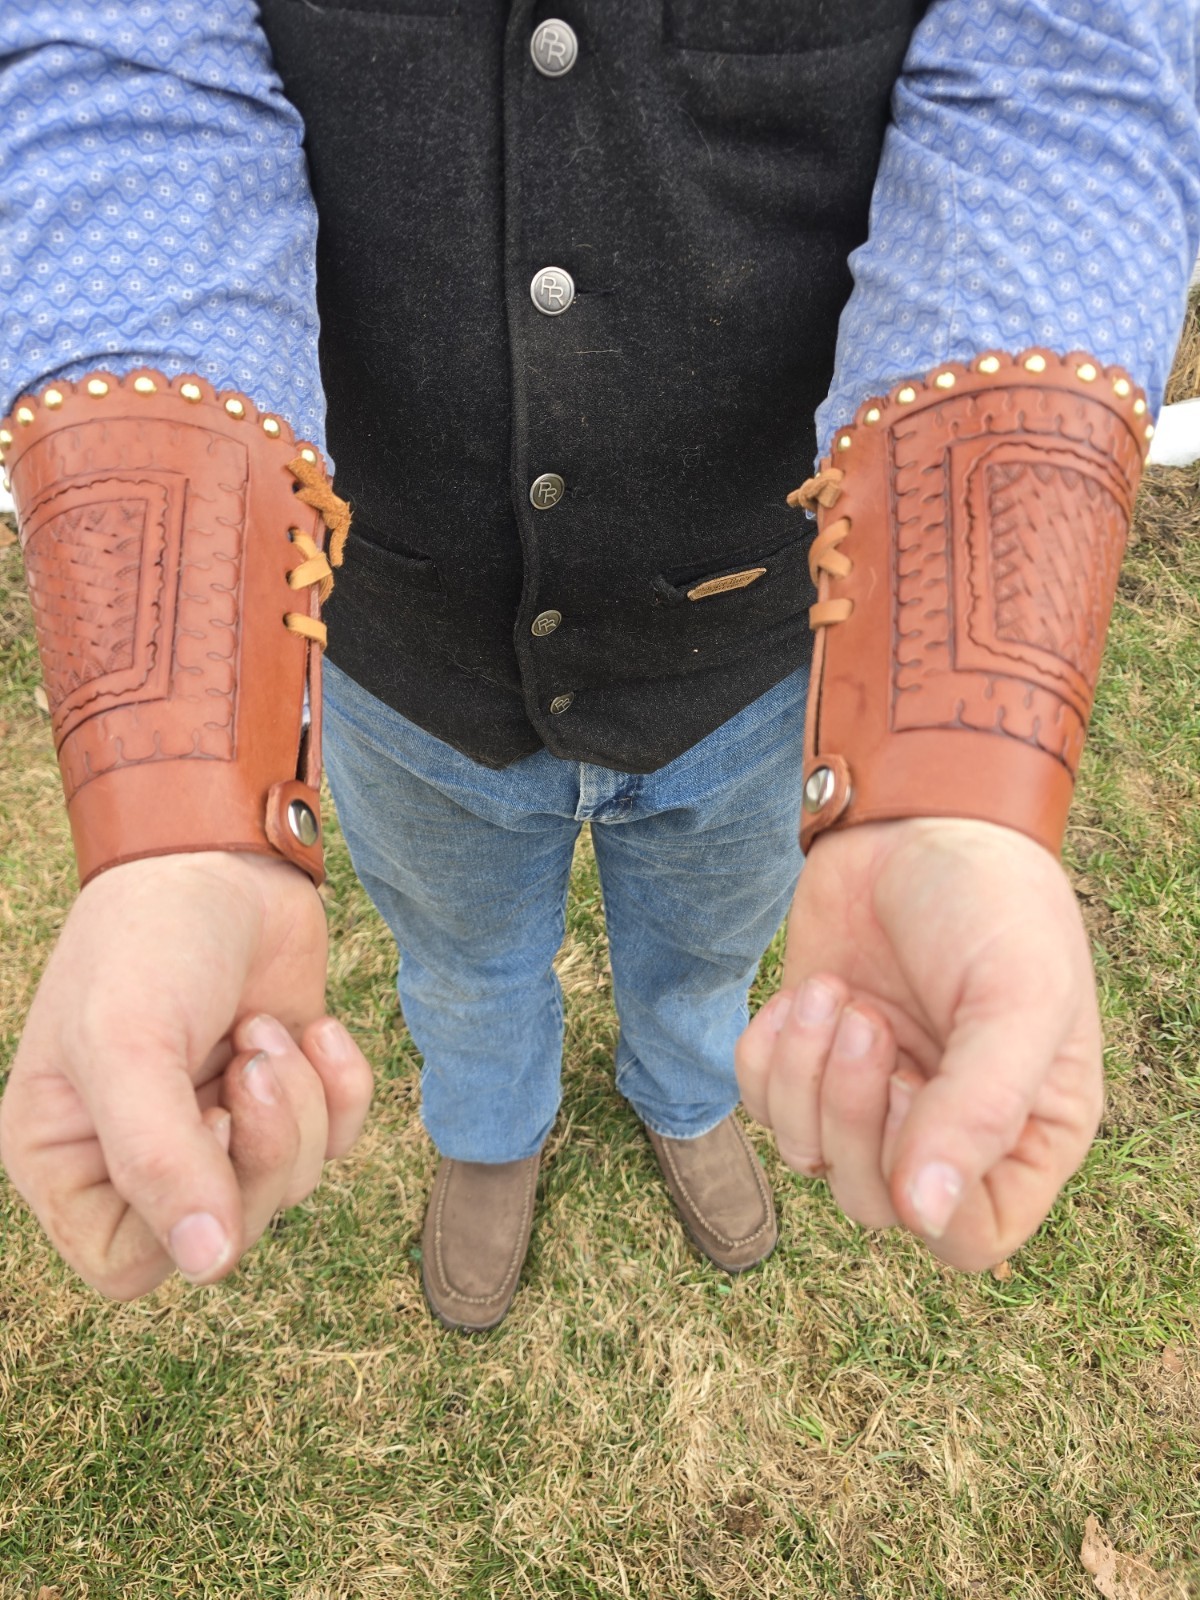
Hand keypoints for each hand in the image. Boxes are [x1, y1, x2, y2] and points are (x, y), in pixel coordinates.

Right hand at [0, 850, 373, 1298]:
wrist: (222, 854)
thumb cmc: (148, 940)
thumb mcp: (129, 1045)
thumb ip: (158, 1159)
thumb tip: (206, 1262)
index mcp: (69, 1153)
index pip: (127, 1262)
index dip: (186, 1215)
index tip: (211, 1126)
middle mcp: (141, 1152)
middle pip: (227, 1228)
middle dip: (264, 1146)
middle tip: (254, 1059)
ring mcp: (218, 1123)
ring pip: (291, 1186)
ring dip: (298, 1103)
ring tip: (266, 1027)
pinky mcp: (285, 1091)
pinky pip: (338, 1139)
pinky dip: (343, 1088)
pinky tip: (320, 1028)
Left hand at [736, 818, 1103, 1269]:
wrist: (917, 815)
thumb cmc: (992, 902)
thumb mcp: (1017, 1000)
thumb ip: (979, 1112)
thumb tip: (924, 1217)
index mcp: (1025, 1130)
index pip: (970, 1236)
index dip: (924, 1192)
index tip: (911, 1097)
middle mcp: (946, 1126)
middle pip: (871, 1202)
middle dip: (849, 1112)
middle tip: (862, 1019)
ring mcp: (871, 1092)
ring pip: (805, 1155)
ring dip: (804, 1074)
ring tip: (834, 993)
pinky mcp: (808, 1053)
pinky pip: (760, 1104)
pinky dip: (767, 1055)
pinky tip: (802, 993)